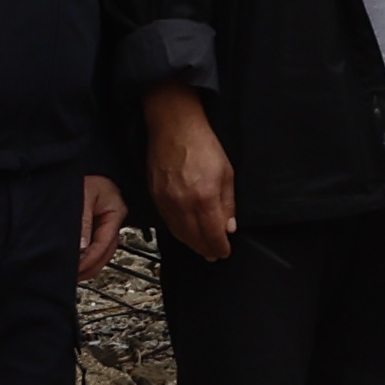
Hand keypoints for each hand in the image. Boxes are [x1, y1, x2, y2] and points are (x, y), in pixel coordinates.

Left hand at [74, 173, 126, 280]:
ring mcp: (109, 223)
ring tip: (75, 275)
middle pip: (108, 251)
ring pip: (104, 251)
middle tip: (74, 277)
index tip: (76, 268)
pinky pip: (97, 246)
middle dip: (92, 266)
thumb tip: (81, 248)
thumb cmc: (83, 177)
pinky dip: (89, 257)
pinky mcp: (99, 226)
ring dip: (91, 265)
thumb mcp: (82, 196)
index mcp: (115, 211)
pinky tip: (78, 264)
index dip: (90, 257)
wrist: (78, 166)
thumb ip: (83, 222)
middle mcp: (115, 220)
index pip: (105, 241)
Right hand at [145, 86, 237, 261]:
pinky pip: (167, 222)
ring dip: (192, 244)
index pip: (212, 234)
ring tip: (202, 249)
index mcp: (204, 198)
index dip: (220, 247)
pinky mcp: (155, 196)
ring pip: (179, 233)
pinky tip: (185, 234)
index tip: (225, 252)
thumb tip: (229, 227)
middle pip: (194, 238)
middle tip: (214, 256)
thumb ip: (228, 203)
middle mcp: (183, 204)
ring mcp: (166, 202)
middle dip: (206, 249)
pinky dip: (178, 232)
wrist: (174, 128)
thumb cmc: (203, 145)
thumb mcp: (227, 173)